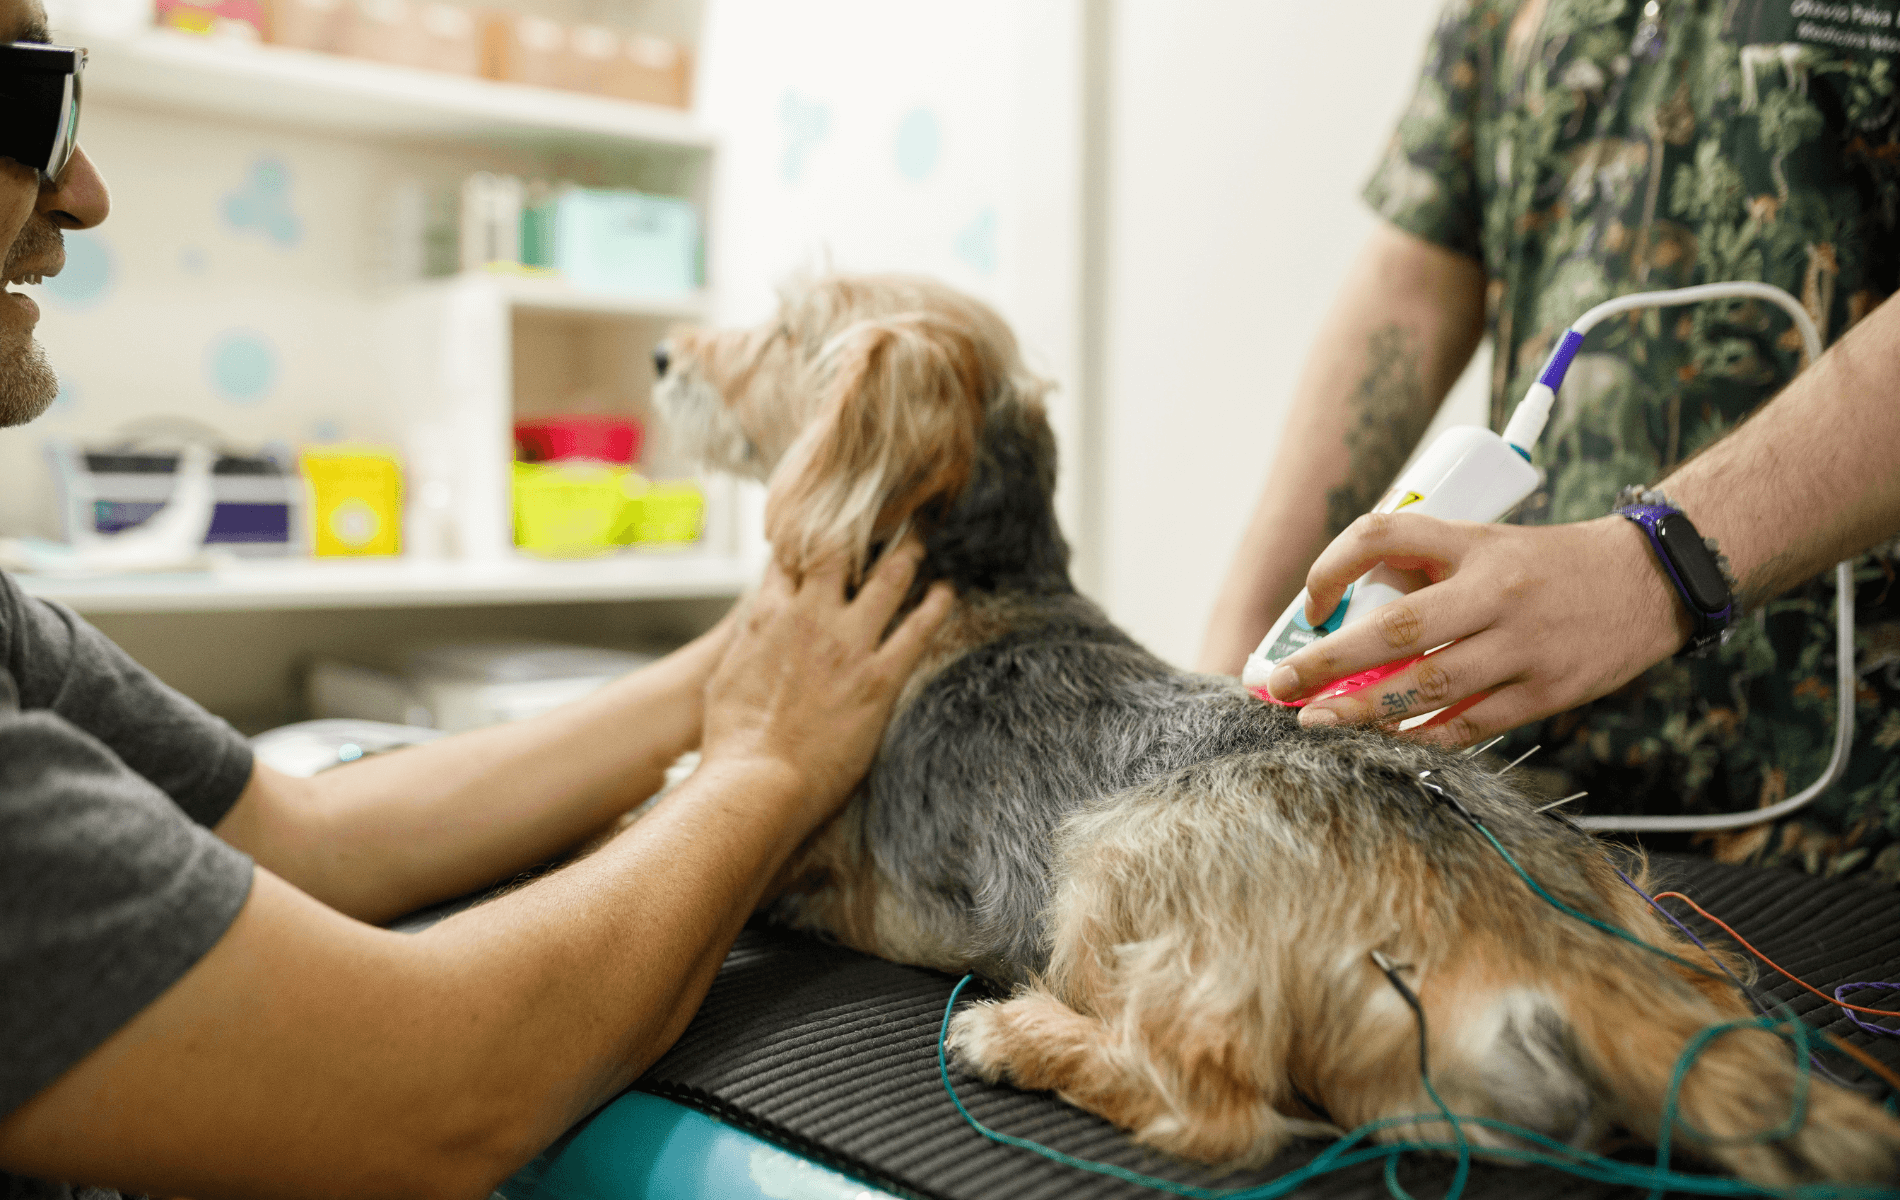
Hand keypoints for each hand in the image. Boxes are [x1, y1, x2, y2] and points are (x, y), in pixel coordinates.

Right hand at [702, 542, 953, 828]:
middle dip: (861, 528)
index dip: (811, 537)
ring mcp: (847, 644)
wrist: (754, 784)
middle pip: (840, 550)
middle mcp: (809, 617)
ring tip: (921, 539)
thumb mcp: (725, 678)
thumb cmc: (732, 743)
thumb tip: (756, 631)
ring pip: (889, 577)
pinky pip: (918, 629)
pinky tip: (947, 593)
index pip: (792, 555)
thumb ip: (749, 644)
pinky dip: (937, 605)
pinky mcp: (879, 678)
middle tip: (883, 516)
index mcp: (767, 616)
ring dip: (908, 554)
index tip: (827, 529)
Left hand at [1263, 511, 1692, 745]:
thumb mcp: (1484, 544)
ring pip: (1429, 687)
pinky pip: (1470, 724)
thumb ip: (1423, 571)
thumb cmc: (1545, 566)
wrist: (1650, 581)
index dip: (1333, 565)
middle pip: (1396, 628)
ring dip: (1366, 710)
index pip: (1384, 535)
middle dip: (1328, 662)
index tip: (1311, 605)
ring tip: (1317, 724)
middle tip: (1280, 685)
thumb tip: (1347, 622)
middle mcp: (1494, 591)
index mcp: (1473, 543)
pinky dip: (1422, 737)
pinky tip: (1382, 745)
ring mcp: (1522, 645)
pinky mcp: (1546, 691)